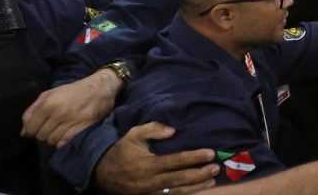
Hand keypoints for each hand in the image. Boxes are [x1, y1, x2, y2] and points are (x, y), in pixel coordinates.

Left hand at [21, 69, 121, 146]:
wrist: (100, 88)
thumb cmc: (72, 91)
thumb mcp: (50, 94)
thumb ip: (33, 111)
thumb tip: (23, 132)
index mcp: (48, 103)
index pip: (30, 128)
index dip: (32, 130)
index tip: (38, 127)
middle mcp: (59, 113)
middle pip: (41, 136)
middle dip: (43, 134)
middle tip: (52, 127)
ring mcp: (71, 122)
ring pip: (52, 141)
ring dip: (54, 138)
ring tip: (60, 130)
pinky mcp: (82, 128)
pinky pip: (64, 143)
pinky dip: (63, 141)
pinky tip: (67, 133)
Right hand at [94, 122, 217, 193]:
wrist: (102, 173)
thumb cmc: (122, 151)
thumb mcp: (134, 134)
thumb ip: (153, 129)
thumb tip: (173, 130)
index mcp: (147, 164)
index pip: (176, 161)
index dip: (194, 157)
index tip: (210, 153)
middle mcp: (150, 181)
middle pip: (180, 179)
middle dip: (200, 174)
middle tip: (216, 168)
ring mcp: (150, 193)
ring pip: (177, 191)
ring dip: (197, 187)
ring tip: (212, 181)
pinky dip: (185, 194)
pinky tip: (198, 190)